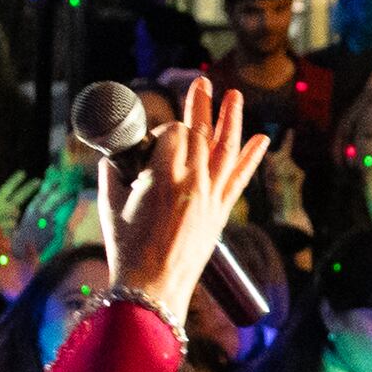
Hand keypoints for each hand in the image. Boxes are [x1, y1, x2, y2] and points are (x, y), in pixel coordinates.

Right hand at [105, 78, 262, 313]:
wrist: (152, 288)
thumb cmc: (127, 249)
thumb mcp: (111, 204)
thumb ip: (113, 173)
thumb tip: (114, 156)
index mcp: (164, 177)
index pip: (174, 134)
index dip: (164, 131)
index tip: (151, 143)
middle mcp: (193, 183)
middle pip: (201, 134)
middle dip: (201, 105)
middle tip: (202, 82)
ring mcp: (210, 198)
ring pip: (226, 150)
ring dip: (231, 120)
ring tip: (235, 96)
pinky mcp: (220, 214)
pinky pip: (239, 179)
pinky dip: (250, 158)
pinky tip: (261, 139)